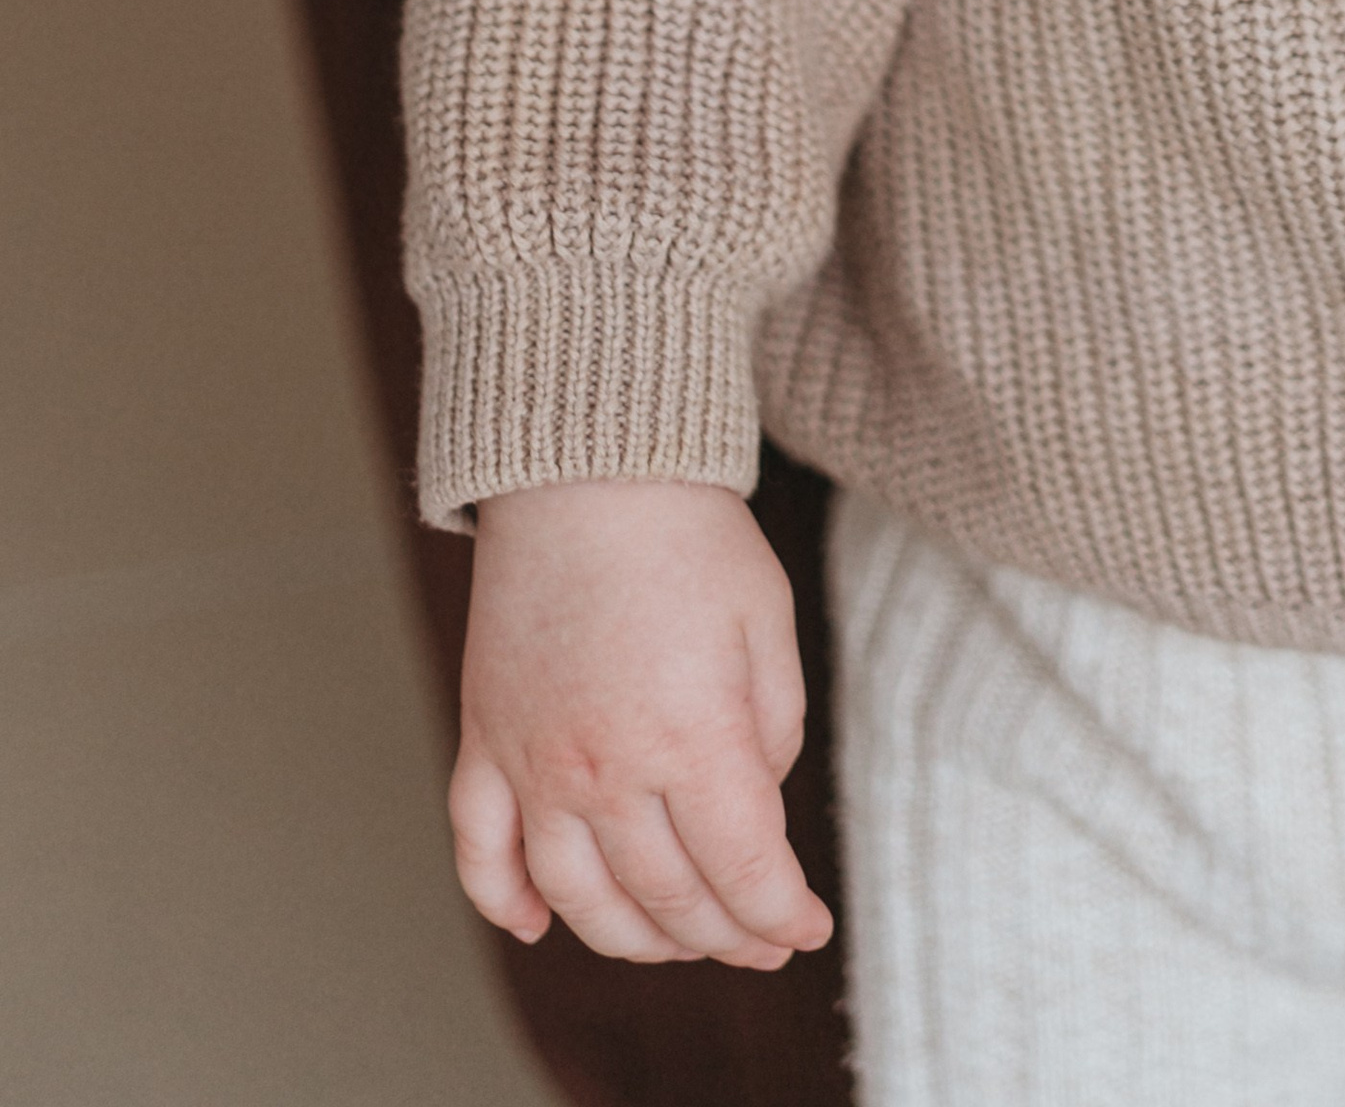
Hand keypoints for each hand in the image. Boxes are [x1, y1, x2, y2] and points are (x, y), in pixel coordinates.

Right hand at [448, 477, 834, 967]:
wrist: (585, 465)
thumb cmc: (688, 532)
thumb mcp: (769, 622)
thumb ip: (773, 729)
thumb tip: (757, 806)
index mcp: (693, 737)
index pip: (744, 870)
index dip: (781, 915)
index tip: (805, 927)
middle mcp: (605, 768)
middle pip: (668, 897)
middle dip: (724, 934)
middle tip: (757, 939)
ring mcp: (534, 762)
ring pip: (578, 899)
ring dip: (631, 939)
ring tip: (675, 939)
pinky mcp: (483, 739)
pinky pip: (479, 851)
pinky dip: (505, 902)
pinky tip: (540, 925)